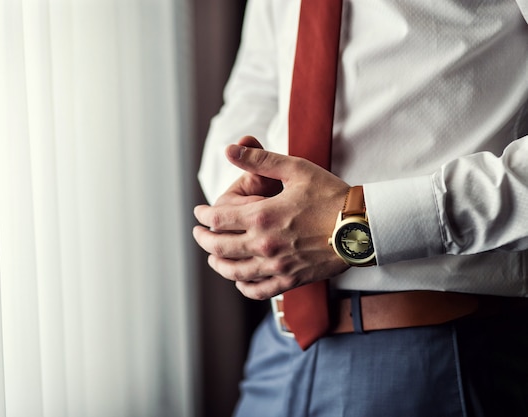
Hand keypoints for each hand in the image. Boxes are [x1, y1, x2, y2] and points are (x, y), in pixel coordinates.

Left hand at [193, 139, 350, 299]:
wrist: (363, 226)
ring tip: (212, 257)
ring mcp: (277, 266)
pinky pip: (258, 290)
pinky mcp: (290, 280)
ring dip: (218, 263)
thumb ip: (260, 159)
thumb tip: (229, 149)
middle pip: (219, 246)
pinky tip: (240, 280)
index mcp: (262, 216)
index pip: (218, 218)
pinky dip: (243, 286)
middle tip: (198, 233)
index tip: (199, 212)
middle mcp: (264, 244)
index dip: (204, 214)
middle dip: (203, 239)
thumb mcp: (296, 169)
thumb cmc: (331, 194)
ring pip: (234, 271)